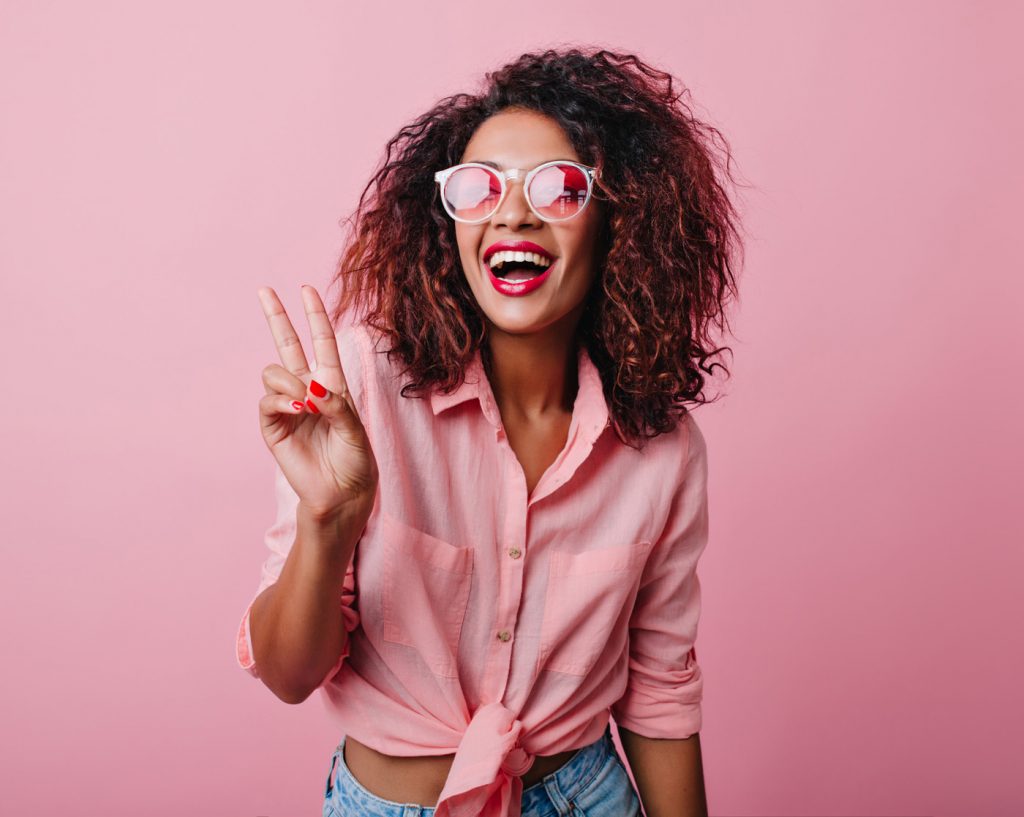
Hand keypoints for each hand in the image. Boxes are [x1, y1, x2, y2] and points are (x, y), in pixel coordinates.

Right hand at [256, 285, 378, 519]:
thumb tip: (310, 390)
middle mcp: (308, 390)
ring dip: (289, 382)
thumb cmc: (355, 461)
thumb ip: (336, 406)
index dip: (314, 316)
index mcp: (332, 385)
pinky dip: (281, 401)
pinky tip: (297, 410)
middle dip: (276, 316)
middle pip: (288, 344)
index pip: (321, 343)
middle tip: (264, 290)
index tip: (307, 289)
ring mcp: (288, 406)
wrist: (341, 493)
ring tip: (305, 404)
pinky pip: (267, 400)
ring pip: (273, 372)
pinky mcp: (273, 426)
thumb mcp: (355, 429)